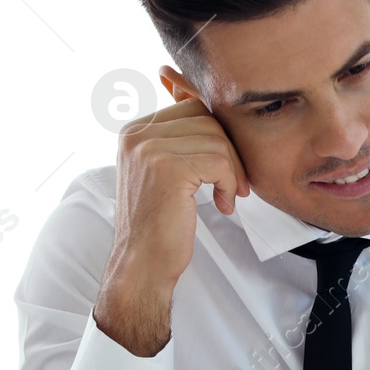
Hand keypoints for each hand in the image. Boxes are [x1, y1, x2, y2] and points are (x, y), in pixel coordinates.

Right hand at [94, 96, 250, 356]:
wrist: (142, 262)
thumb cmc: (159, 222)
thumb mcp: (164, 171)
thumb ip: (181, 140)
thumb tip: (208, 110)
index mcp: (135, 130)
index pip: (193, 107)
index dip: (220, 136)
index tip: (225, 168)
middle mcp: (136, 134)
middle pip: (208, 120)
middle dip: (231, 152)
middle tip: (234, 185)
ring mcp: (149, 148)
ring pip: (218, 140)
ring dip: (233, 171)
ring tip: (227, 196)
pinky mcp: (167, 167)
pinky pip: (219, 161)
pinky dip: (229, 183)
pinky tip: (222, 205)